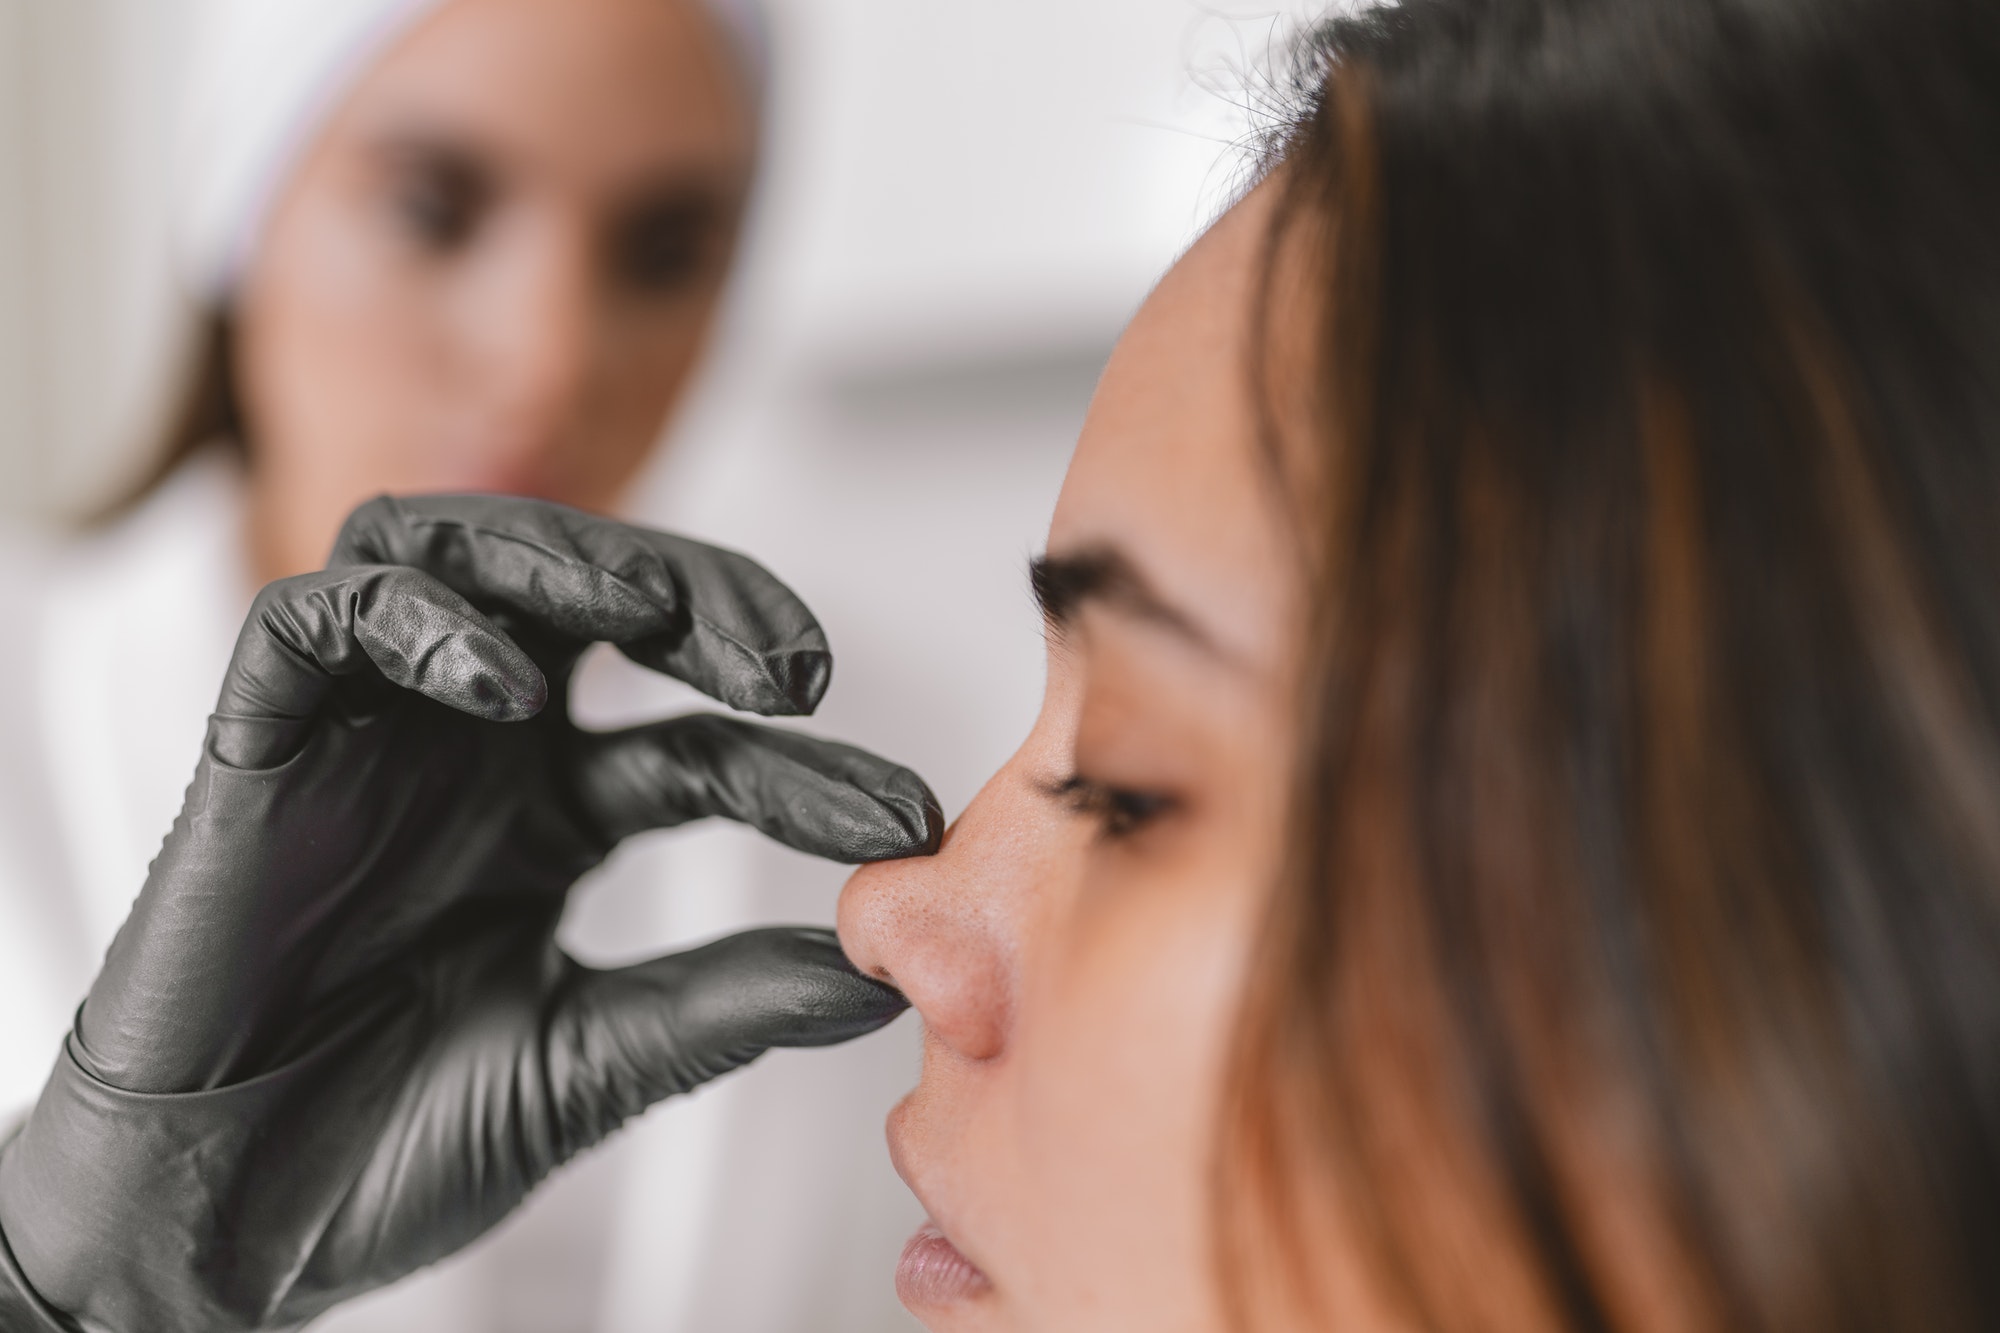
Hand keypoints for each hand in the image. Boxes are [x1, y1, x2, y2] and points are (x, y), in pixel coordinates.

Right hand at [0, 496, 940, 1331]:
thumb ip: (726, 1000)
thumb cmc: (384, 1143)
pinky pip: (316, 620)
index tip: (899, 818)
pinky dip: (413, 626)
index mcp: (553, 816)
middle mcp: (471, 754)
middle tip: (800, 672)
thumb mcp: (593, 1057)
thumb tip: (881, 970)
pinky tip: (502, 688)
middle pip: (597, 598)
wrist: (221, 1232)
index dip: (804, 768)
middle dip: (710, 604)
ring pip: (460, 554)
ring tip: (666, 623)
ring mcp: (370, 738)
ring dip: (571, 560)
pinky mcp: (258, 744)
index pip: (700, 743)